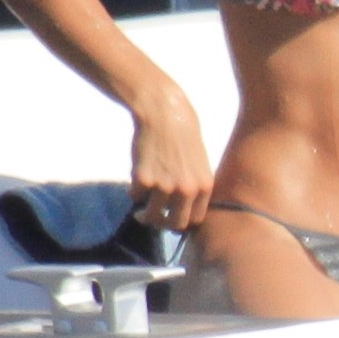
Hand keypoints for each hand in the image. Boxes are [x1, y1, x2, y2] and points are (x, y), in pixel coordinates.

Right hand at [129, 86, 213, 230]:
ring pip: (151, 215)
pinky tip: (137, 178)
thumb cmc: (183, 133)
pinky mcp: (143, 180)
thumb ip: (194, 185)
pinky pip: (135, 196)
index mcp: (205, 186)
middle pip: (174, 224)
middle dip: (162, 223)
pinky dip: (133, 191)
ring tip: (140, 205)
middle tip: (152, 217)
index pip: (196, 219)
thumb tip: (184, 208)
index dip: (182, 221)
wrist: (164, 112)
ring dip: (144, 211)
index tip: (172, 217)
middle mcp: (187, 190)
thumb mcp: (199, 162)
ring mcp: (164, 187)